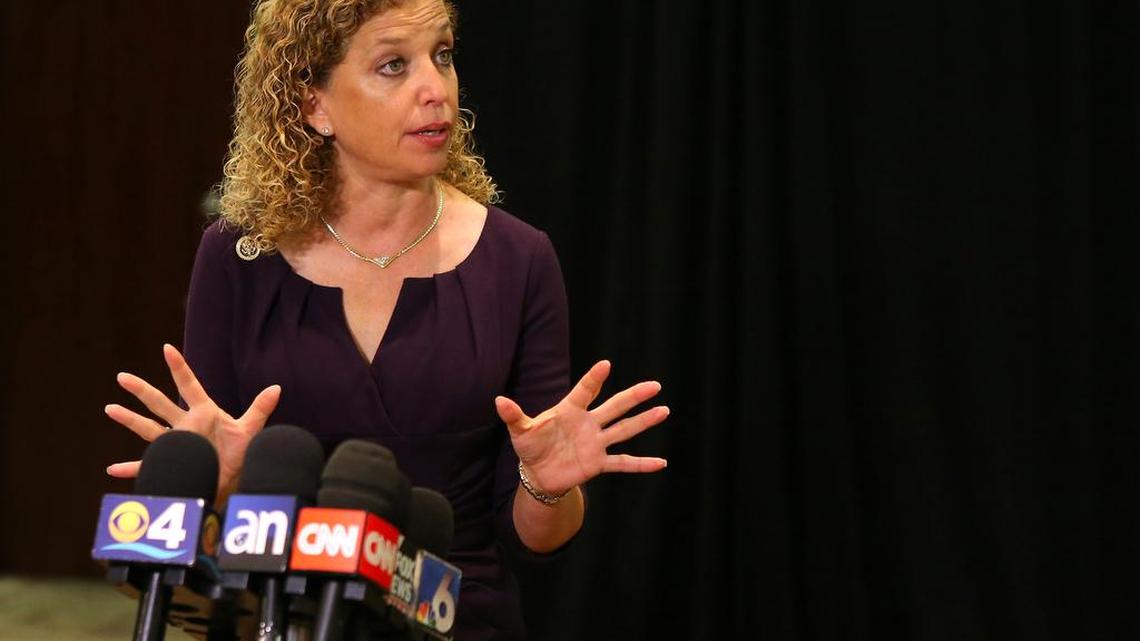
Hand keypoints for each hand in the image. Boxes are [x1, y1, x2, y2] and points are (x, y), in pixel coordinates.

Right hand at [104, 344, 280, 503]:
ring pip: (149, 429)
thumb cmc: (242, 454)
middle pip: (160, 403)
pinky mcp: (174, 462)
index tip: (167, 348)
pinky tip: (112, 469)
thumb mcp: (251, 430)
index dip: (179, 367)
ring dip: (130, 420)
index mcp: (204, 412)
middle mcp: (187, 425)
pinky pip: (149, 466)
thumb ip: (260, 408)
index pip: (189, 385)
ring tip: (110, 408)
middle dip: (142, 390)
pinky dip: (131, 469)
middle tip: (122, 377)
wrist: (235, 479)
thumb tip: (276, 388)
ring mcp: (178, 443)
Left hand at [495, 360, 667, 496]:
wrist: (538, 474)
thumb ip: (513, 415)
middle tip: (655, 385)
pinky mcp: (598, 463)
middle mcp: (588, 423)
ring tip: (664, 411)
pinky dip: (641, 464)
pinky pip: (623, 462)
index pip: (585, 391)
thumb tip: (497, 400)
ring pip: (624, 430)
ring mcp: (596, 443)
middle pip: (615, 406)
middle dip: (634, 396)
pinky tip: (661, 463)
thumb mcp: (520, 430)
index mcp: (570, 410)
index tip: (605, 365)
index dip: (594, 379)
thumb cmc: (530, 446)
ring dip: (644, 421)